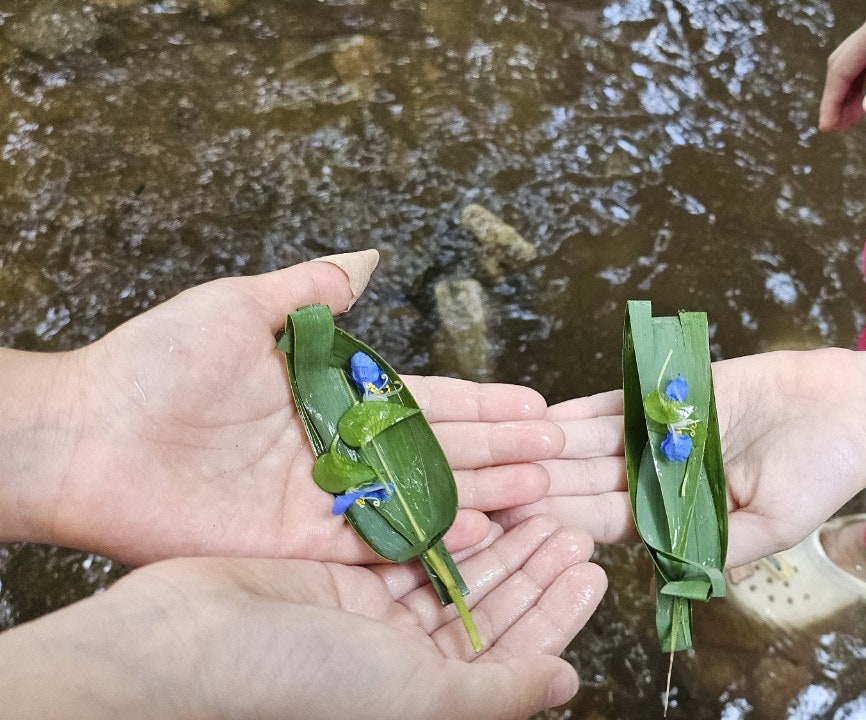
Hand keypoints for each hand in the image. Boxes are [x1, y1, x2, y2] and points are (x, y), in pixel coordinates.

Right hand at [0, 515, 606, 719]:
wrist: (179, 649)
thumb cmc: (297, 684)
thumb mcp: (417, 696)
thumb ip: (497, 693)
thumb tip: (568, 686)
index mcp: (425, 701)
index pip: (513, 657)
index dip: (557, 616)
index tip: (594, 570)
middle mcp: (401, 666)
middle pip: (488, 612)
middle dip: (533, 569)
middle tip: (575, 524)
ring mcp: (367, 622)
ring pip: (452, 575)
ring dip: (497, 542)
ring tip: (541, 503)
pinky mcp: (335, 581)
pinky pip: (406, 550)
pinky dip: (443, 525)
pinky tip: (476, 498)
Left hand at [1, 251, 564, 564]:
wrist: (87, 434)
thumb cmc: (155, 362)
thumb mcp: (240, 307)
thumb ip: (309, 290)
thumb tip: (365, 260)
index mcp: (332, 397)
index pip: (426, 400)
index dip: (482, 403)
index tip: (534, 403)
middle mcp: (339, 450)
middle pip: (437, 450)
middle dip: (501, 449)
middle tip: (559, 450)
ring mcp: (324, 501)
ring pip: (421, 496)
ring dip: (483, 492)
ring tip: (541, 488)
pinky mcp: (301, 544)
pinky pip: (379, 542)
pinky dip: (431, 537)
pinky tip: (482, 529)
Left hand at [496, 336, 865, 566]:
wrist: (849, 410)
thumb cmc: (820, 476)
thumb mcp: (772, 526)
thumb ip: (717, 548)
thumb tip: (666, 578)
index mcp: (673, 515)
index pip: (604, 523)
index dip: (559, 524)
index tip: (512, 530)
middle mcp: (656, 475)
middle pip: (584, 481)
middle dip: (535, 486)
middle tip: (481, 490)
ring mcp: (658, 431)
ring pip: (590, 440)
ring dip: (546, 446)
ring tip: (498, 452)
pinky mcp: (669, 391)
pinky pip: (620, 399)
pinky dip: (581, 407)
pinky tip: (539, 414)